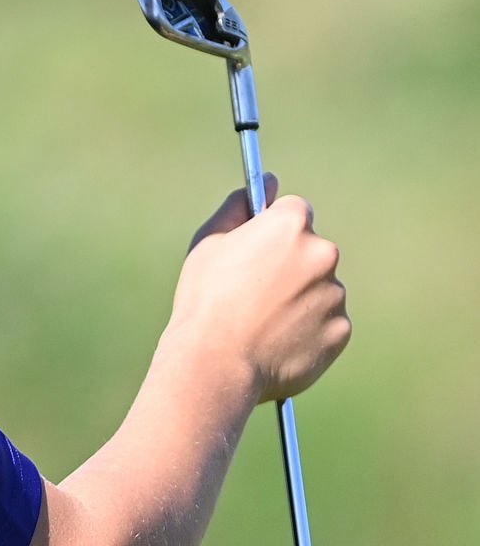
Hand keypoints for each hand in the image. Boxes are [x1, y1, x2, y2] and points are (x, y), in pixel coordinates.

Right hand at [172, 177, 350, 403]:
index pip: (294, 211)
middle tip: (254, 294)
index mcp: (289, 225)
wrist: (217, 364)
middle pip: (311, 251)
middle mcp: (321, 253)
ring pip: (319, 290)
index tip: (258, 251)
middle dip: (289, 267)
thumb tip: (266, 182)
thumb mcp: (209, 244)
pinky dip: (307, 331)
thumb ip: (239, 207)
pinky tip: (275, 342)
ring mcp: (334, 294)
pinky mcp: (341, 331)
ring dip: (299, 301)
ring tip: (261, 324)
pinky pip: (325, 324)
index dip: (273, 232)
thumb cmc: (205, 300)